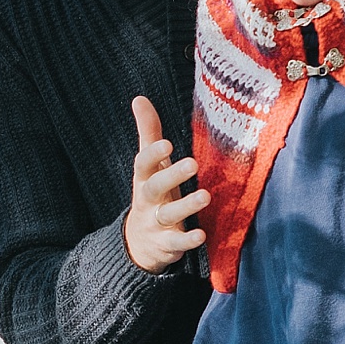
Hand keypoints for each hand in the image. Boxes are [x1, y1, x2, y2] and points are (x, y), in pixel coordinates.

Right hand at [123, 96, 209, 273]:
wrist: (139, 244)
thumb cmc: (151, 194)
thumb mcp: (148, 166)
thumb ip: (147, 133)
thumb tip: (139, 98)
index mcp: (143, 180)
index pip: (142, 165)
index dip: (152, 154)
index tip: (167, 143)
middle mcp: (147, 201)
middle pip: (154, 188)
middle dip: (172, 176)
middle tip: (192, 163)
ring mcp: (156, 224)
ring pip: (168, 215)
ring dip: (186, 206)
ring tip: (205, 195)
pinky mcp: (167, 245)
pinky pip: (177, 243)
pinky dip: (188, 240)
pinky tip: (202, 235)